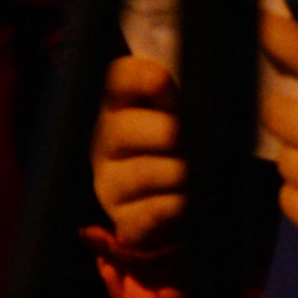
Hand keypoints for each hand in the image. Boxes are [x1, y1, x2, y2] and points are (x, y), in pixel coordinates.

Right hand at [93, 53, 191, 269]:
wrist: (173, 199)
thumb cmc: (173, 147)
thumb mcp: (175, 113)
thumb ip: (170, 96)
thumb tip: (161, 80)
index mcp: (117, 106)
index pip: (116, 82)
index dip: (135, 78)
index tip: (160, 80)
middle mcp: (105, 143)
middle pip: (121, 130)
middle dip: (158, 131)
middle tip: (180, 135)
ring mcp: (110, 184)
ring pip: (137, 174)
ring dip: (172, 171)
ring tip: (191, 171)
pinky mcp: (125, 220)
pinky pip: (146, 214)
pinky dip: (171, 206)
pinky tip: (185, 199)